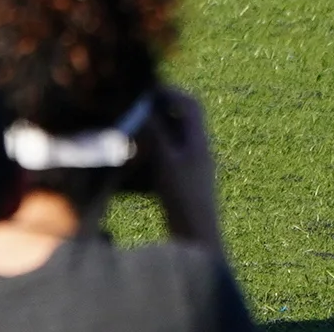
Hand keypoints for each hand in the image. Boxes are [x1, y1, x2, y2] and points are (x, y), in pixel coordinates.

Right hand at [135, 88, 224, 255]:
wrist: (198, 241)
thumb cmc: (184, 200)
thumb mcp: (166, 161)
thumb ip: (155, 131)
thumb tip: (143, 103)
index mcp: (199, 141)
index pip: (190, 104)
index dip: (168, 93)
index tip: (144, 93)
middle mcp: (200, 151)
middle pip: (182, 119)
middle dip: (158, 112)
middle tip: (135, 111)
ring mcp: (195, 168)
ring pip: (175, 139)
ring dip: (155, 133)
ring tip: (133, 135)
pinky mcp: (187, 184)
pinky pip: (171, 158)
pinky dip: (156, 154)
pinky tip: (138, 163)